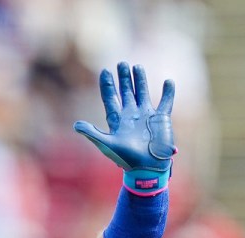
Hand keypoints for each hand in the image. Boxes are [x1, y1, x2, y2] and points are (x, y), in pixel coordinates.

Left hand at [74, 62, 175, 194]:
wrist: (147, 168)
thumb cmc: (126, 159)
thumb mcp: (107, 145)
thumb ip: (92, 133)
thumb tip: (76, 124)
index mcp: (117, 120)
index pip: (110, 98)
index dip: (107, 85)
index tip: (105, 70)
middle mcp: (131, 115)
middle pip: (126, 92)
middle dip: (124, 78)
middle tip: (121, 63)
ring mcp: (146, 116)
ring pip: (143, 93)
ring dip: (140, 80)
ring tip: (137, 66)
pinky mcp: (161, 119)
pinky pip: (166, 102)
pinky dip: (168, 92)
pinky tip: (168, 81)